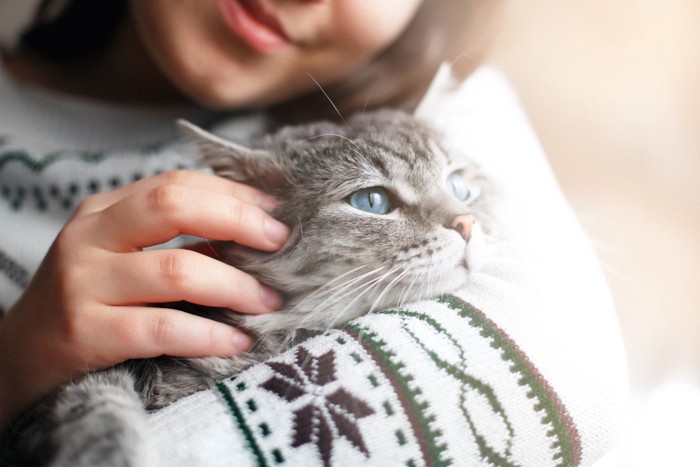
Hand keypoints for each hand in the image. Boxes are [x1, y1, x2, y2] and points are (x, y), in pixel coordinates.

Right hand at [0, 170, 288, 429]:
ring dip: (236, 286)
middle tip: (281, 244)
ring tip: (269, 301)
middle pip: (175, 206)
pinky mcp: (85, 331)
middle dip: (239, 221)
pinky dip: (210, 334)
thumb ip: (176, 241)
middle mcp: (89, 237)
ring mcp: (83, 282)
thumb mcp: (122, 258)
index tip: (277, 211)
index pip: (177, 183)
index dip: (233, 194)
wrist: (20, 356)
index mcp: (104, 210)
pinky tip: (237, 341)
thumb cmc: (89, 302)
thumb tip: (256, 236)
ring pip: (177, 269)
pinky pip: (163, 327)